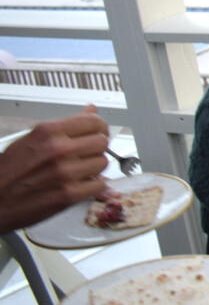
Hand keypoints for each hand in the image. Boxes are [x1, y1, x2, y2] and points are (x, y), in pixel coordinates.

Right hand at [0, 108, 109, 232]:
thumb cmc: (8, 172)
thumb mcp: (31, 139)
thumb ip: (64, 126)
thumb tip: (90, 110)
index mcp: (48, 132)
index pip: (93, 121)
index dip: (99, 128)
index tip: (99, 132)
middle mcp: (58, 150)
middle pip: (102, 142)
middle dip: (97, 148)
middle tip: (87, 154)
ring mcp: (66, 173)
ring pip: (103, 163)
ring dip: (94, 167)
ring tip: (78, 170)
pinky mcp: (70, 194)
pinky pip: (100, 184)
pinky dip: (93, 185)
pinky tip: (79, 184)